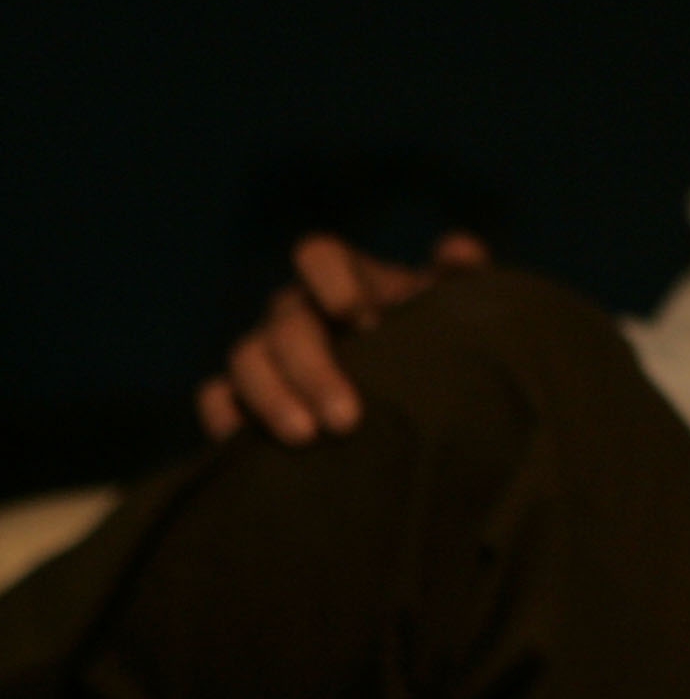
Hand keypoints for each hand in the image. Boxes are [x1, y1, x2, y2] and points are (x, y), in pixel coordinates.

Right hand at [197, 231, 489, 443]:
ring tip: (307, 437)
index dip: (332, 277)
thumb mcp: (461, 316)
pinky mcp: (244, 398)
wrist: (425, 406)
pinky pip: (216, 399)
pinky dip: (226, 419)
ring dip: (272, 397)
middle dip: (314, 368)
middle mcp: (299, 312)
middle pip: (287, 322)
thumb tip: (457, 250)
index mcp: (347, 280)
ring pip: (246, 360)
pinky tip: (249, 448)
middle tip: (348, 418)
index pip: (320, 255)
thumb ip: (463, 281)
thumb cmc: (441, 349)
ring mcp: (267, 353)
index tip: (361, 316)